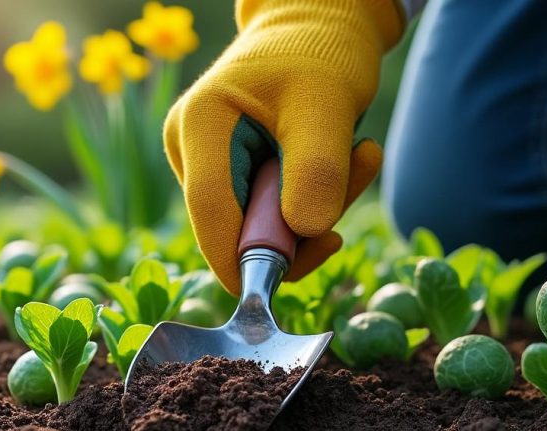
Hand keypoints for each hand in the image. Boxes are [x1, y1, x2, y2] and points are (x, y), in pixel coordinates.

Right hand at [164, 0, 402, 292]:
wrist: (319, 30)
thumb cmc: (321, 55)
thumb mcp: (329, 104)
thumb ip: (317, 169)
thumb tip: (305, 234)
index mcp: (199, 124)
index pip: (211, 213)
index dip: (242, 259)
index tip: (282, 285)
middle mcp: (188, 148)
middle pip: (233, 227)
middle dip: (298, 224)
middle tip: (356, 176)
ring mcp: (204, 164)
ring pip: (255, 226)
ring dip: (314, 210)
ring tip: (358, 153)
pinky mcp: (227, 176)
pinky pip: (267, 215)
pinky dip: (308, 202)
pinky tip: (339, 159)